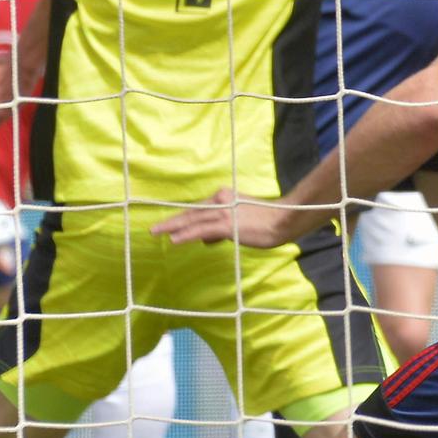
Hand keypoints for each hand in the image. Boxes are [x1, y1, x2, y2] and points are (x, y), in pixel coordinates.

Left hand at [153, 188, 310, 247]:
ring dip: (172, 227)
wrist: (284, 219)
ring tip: (157, 232)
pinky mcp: (227, 225)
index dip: (182, 218)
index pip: (199, 209)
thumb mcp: (241, 222)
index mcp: (225, 197)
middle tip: (153, 229)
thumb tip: (205, 240)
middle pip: (192, 212)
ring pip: (193, 220)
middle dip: (172, 221)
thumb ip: (222, 228)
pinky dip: (186, 234)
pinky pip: (201, 230)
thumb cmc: (267, 221)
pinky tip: (174, 240)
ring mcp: (224, 213)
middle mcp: (221, 201)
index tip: (169, 224)